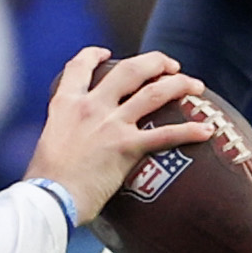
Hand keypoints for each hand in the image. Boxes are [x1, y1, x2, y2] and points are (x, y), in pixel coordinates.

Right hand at [26, 48, 213, 224]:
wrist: (47, 199)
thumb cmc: (44, 184)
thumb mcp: (48, 147)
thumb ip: (64, 139)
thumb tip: (73, 152)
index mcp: (66, 105)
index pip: (78, 67)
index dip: (94, 55)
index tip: (105, 53)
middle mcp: (90, 107)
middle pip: (129, 70)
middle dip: (155, 62)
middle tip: (170, 66)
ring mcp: (110, 124)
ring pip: (154, 93)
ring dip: (179, 85)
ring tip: (196, 86)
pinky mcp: (126, 147)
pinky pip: (165, 135)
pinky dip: (189, 131)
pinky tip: (207, 130)